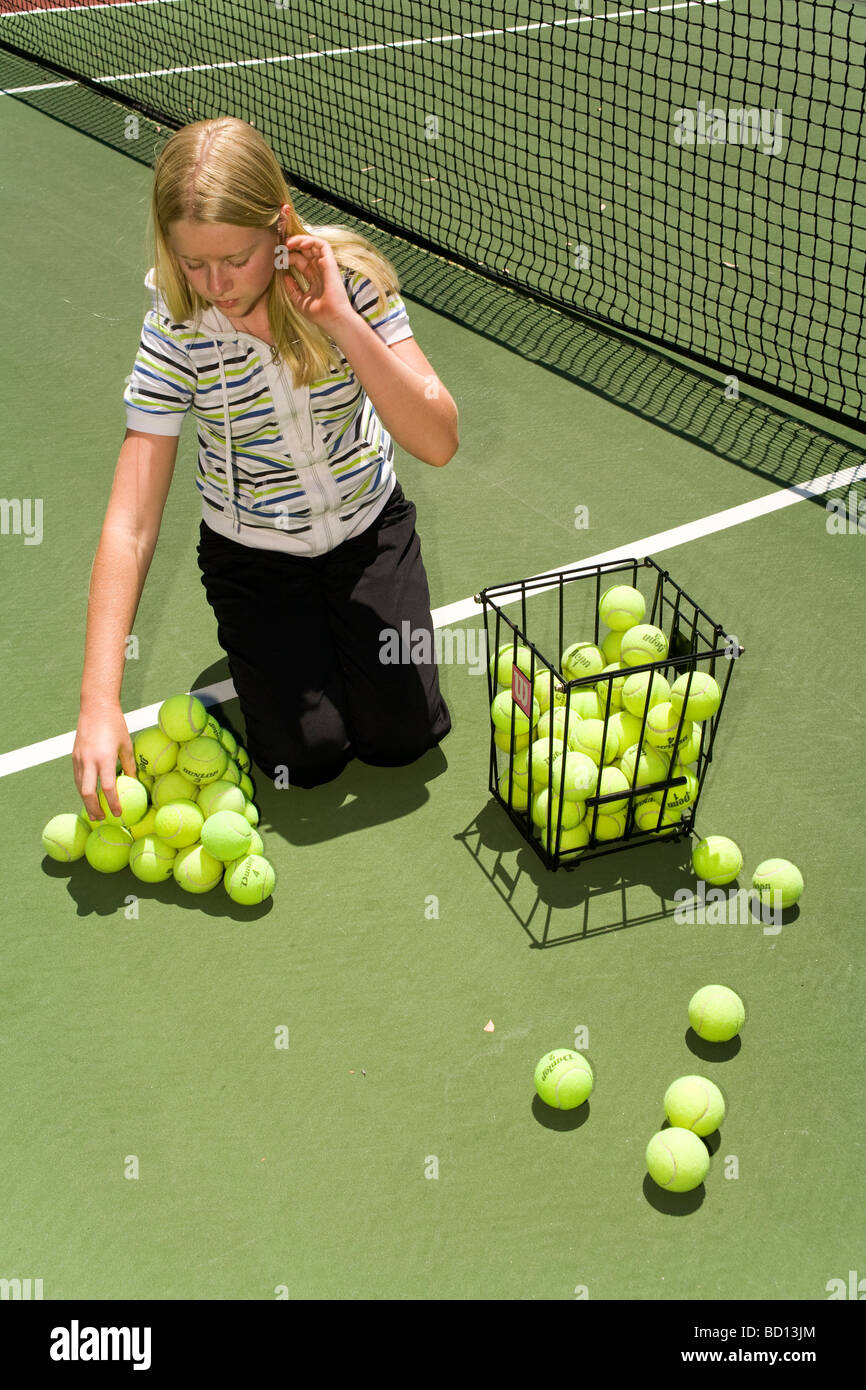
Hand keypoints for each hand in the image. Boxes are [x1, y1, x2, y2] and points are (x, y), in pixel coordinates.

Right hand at [73, 706, 137, 821]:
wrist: (95, 708)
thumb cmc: (115, 725)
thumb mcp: (126, 744)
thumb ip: (129, 764)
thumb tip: (134, 781)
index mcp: (105, 758)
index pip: (108, 788)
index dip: (113, 803)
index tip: (118, 813)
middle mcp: (89, 761)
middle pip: (88, 793)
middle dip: (94, 809)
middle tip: (102, 819)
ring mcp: (79, 759)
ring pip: (80, 787)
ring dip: (86, 802)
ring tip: (94, 812)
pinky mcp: (74, 756)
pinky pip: (78, 778)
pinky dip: (83, 789)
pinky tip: (88, 796)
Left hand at [280, 234, 351, 332]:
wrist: (332, 318)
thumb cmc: (320, 314)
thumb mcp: (300, 301)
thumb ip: (292, 289)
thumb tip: (285, 276)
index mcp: (313, 277)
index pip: (300, 261)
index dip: (288, 258)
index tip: (277, 261)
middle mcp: (319, 269)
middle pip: (305, 250)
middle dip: (292, 246)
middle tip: (280, 249)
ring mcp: (325, 265)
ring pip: (313, 244)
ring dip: (300, 240)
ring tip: (288, 244)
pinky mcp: (330, 263)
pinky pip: (322, 245)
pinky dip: (311, 240)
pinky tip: (300, 245)